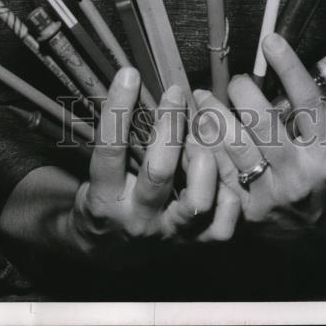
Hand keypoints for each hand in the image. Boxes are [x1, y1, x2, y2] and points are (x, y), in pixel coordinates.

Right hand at [67, 67, 238, 259]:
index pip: (109, 151)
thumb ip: (114, 137)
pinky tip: (223, 167)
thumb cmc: (108, 196)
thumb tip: (132, 79)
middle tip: (175, 94)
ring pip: (197, 202)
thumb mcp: (97, 170)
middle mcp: (138, 219)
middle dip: (170, 127)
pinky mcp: (196, 244)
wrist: (110, 250)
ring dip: (205, 160)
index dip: (118, 110)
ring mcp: (170, 235)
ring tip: (203, 130)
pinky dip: (228, 194)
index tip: (130, 74)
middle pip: (158, 174)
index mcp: (106, 198)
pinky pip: (222, 224)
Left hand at [193, 33, 325, 242]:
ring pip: (233, 145)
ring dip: (212, 115)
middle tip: (232, 80)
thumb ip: (302, 113)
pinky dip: (203, 147)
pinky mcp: (246, 211)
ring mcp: (271, 194)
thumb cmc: (323, 177)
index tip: (270, 41)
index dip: (288, 67)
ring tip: (202, 97)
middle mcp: (299, 173)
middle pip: (262, 121)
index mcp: (325, 153)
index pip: (307, 101)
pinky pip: (217, 171)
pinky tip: (194, 130)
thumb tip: (271, 64)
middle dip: (241, 91)